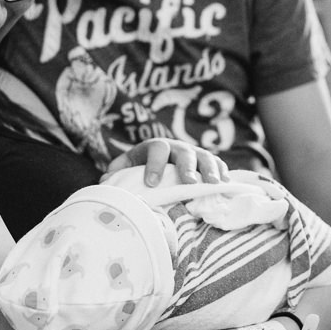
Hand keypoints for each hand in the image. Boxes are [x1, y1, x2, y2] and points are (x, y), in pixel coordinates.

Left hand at [105, 138, 227, 185]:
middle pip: (184, 152)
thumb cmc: (141, 168)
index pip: (156, 149)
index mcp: (155, 146)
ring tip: (213, 183)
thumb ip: (116, 172)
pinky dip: (223, 172)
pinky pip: (218, 163)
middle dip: (187, 167)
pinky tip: (226, 183)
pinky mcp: (207, 162)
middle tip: (188, 182)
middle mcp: (177, 147)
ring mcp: (195, 153)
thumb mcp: (127, 166)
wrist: (159, 161)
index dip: (154, 165)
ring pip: (204, 157)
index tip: (151, 183)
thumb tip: (104, 182)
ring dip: (210, 169)